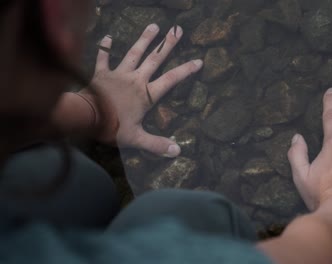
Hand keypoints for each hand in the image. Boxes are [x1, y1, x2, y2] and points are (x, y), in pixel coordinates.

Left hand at [81, 24, 202, 156]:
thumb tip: (177, 151)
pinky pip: (104, 58)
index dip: (186, 70)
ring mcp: (118, 74)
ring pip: (134, 53)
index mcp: (146, 94)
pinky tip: (108, 37)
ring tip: (154, 25)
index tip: (199, 60)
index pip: (171, 80)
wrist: (86, 117)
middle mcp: (135, 79)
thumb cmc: (112, 127)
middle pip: (155, 60)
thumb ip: (157, 144)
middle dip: (168, 45)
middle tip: (178, 30)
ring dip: (144, 39)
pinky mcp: (102, 73)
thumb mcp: (137, 139)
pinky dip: (105, 48)